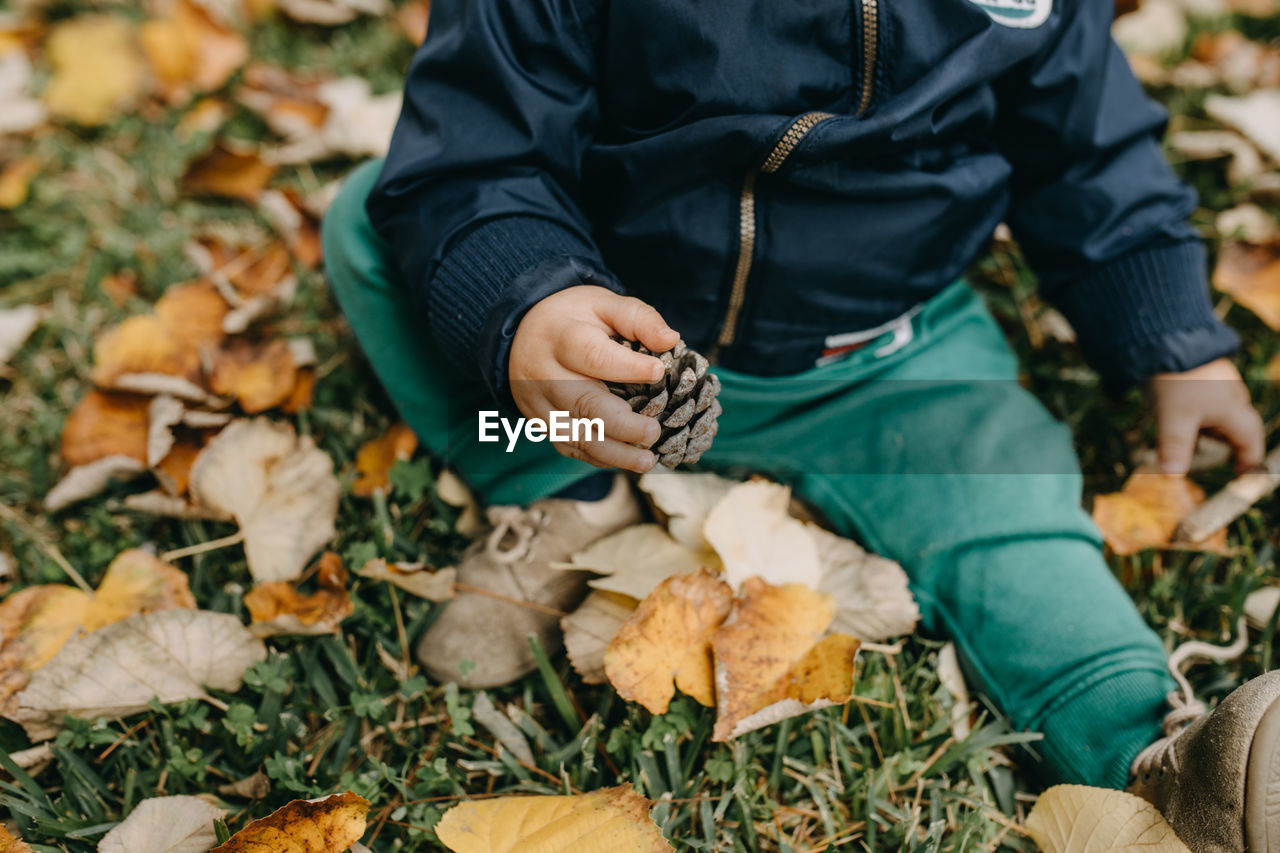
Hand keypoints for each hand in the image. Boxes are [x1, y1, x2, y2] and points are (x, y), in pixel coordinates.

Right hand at [509, 286, 680, 472]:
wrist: (522, 335)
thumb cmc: (573, 319)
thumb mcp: (602, 303)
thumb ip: (637, 318)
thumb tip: (670, 339)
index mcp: (561, 338)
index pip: (593, 356)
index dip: (627, 367)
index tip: (659, 372)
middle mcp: (544, 374)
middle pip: (583, 404)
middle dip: (622, 424)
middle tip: (654, 432)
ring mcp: (540, 404)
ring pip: (576, 435)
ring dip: (613, 452)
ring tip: (647, 461)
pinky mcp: (541, 424)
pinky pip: (570, 447)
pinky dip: (600, 458)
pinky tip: (627, 460)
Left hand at [1150, 358, 1264, 474]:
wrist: (1166, 337)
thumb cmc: (1176, 379)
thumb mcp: (1173, 418)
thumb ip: (1175, 446)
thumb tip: (1172, 476)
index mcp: (1232, 410)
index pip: (1250, 442)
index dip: (1248, 461)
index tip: (1240, 474)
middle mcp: (1232, 396)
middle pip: (1240, 427)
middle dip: (1230, 443)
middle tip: (1220, 457)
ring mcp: (1221, 382)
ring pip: (1224, 412)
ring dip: (1213, 426)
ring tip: (1194, 432)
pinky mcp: (1206, 373)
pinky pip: (1210, 398)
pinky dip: (1200, 411)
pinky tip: (1183, 410)